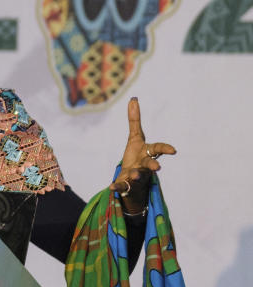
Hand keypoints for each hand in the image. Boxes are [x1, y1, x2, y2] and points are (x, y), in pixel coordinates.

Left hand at [108, 97, 175, 211]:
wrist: (134, 179)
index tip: (173, 150)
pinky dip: (118, 187)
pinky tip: (112, 187)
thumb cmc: (137, 155)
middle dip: (153, 165)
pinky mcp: (126, 184)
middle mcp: (144, 165)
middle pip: (150, 165)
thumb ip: (135, 120)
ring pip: (137, 176)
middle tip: (158, 167)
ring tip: (134, 174)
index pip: (157, 149)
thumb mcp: (135, 137)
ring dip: (136, 175)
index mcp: (147, 153)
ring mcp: (135, 176)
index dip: (165, 148)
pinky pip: (122, 187)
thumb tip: (133, 98)